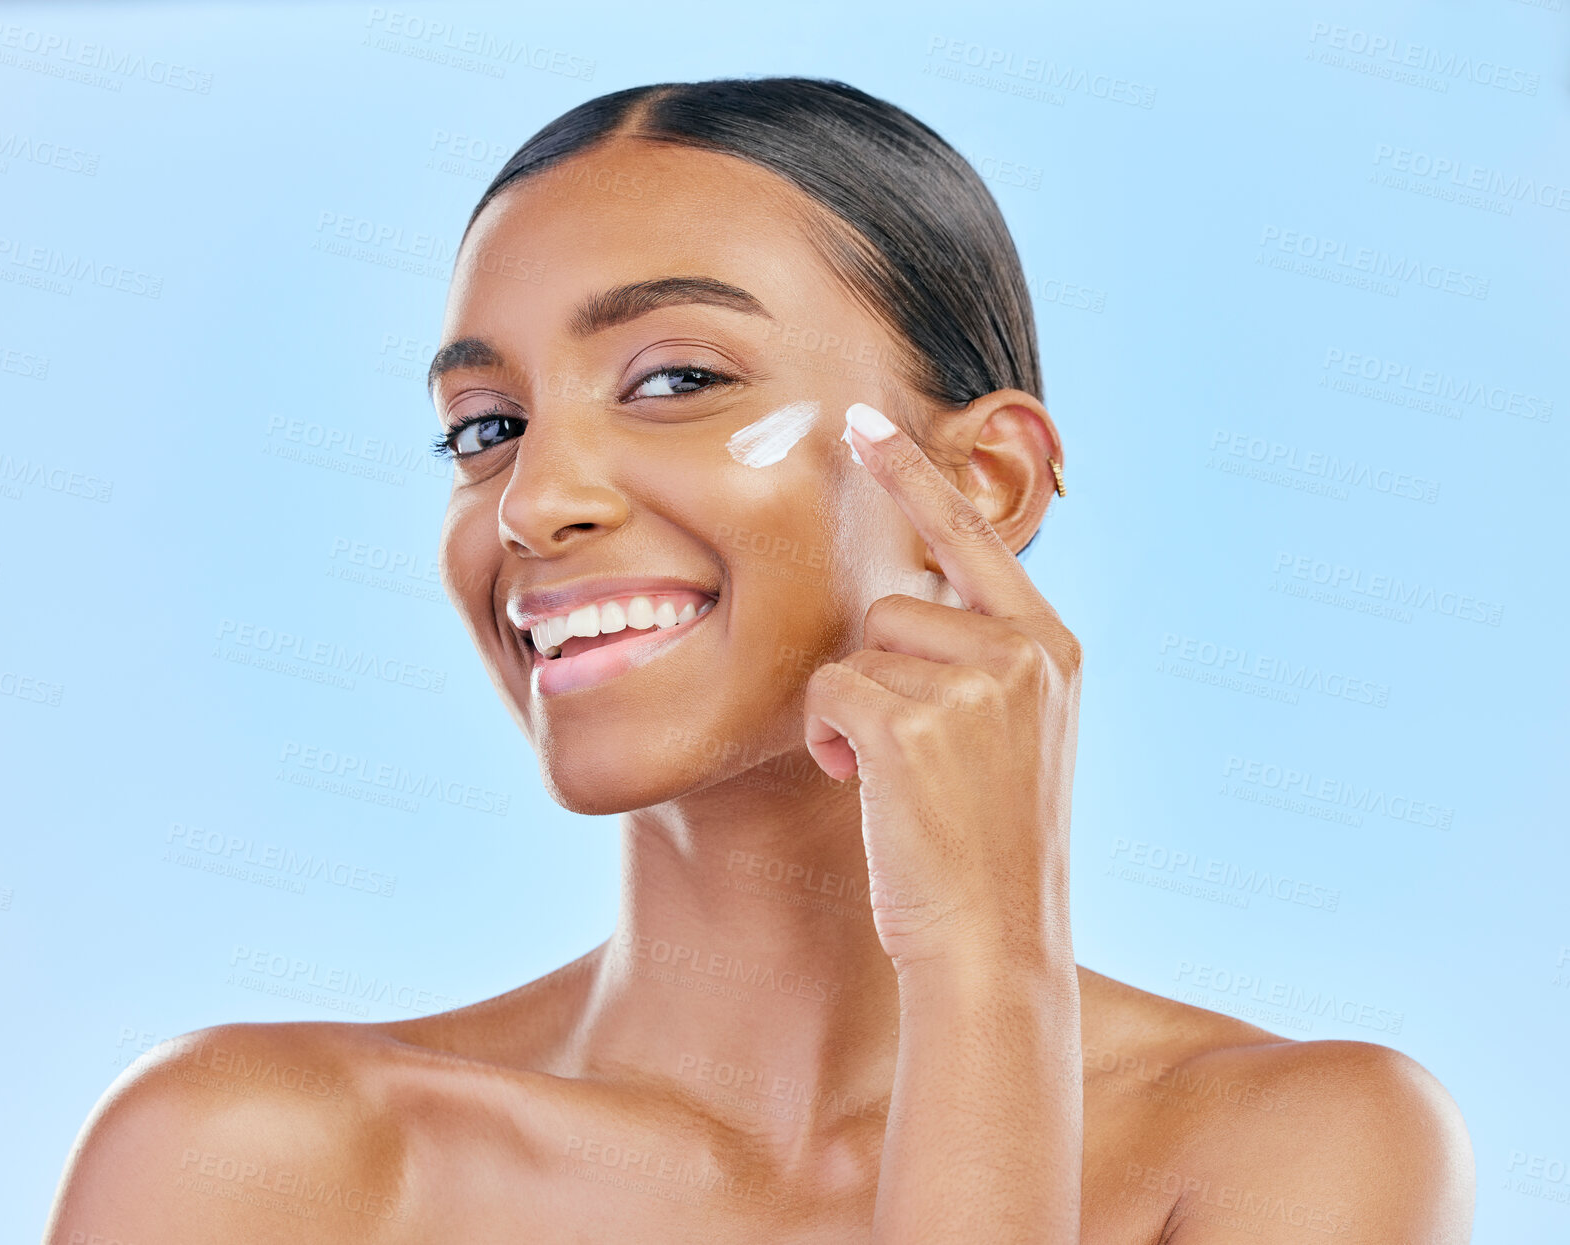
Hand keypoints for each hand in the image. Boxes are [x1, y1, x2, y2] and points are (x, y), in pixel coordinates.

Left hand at [805, 402, 1081, 971]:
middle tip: (908, 754)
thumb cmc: (986, 847)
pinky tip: (861, 785)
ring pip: (856, 650)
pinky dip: (826, 738)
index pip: (971, 534)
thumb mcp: (1011, 735)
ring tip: (894, 779)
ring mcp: (976, 685)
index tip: (863, 421)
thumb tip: (902, 598)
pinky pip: (829, 689)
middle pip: (894, 605)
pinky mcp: (914, 724)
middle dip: (876, 673)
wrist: (994, 946)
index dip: (912, 475)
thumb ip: (979, 658)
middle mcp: (1024, 652)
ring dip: (851, 711)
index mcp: (1052, 648)